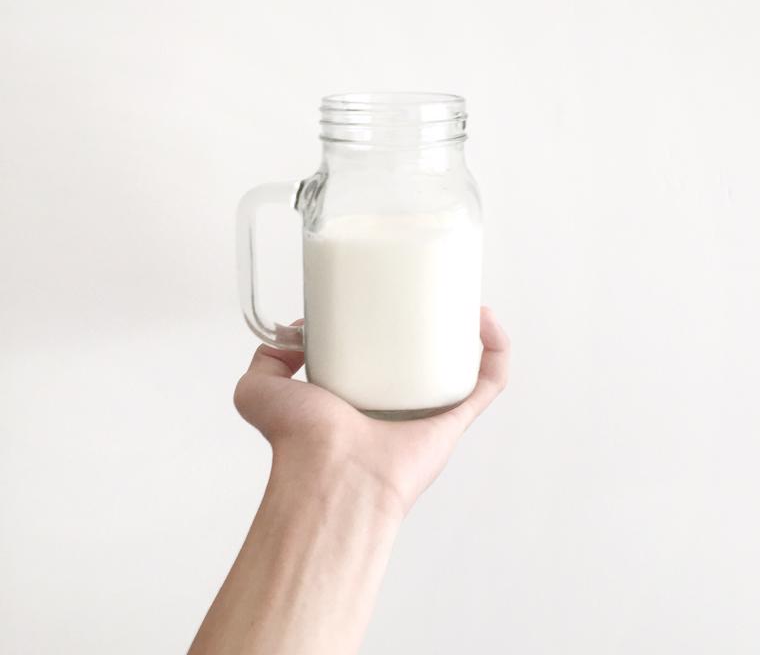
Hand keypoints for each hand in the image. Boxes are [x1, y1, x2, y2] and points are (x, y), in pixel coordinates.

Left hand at [234, 306, 509, 517]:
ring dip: (474, 332)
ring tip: (465, 298)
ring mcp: (430, 414)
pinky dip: (497, 351)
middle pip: (429, 357)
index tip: (395, 290)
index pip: (385, 356)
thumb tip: (293, 334)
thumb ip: (266, 359)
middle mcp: (399, 407)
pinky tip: (486, 320)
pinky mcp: (455, 421)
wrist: (329, 475)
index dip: (394, 324)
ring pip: (465, 365)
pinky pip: (488, 383)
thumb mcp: (258, 388)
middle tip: (436, 288)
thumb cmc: (296, 440)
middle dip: (440, 321)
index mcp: (361, 397)